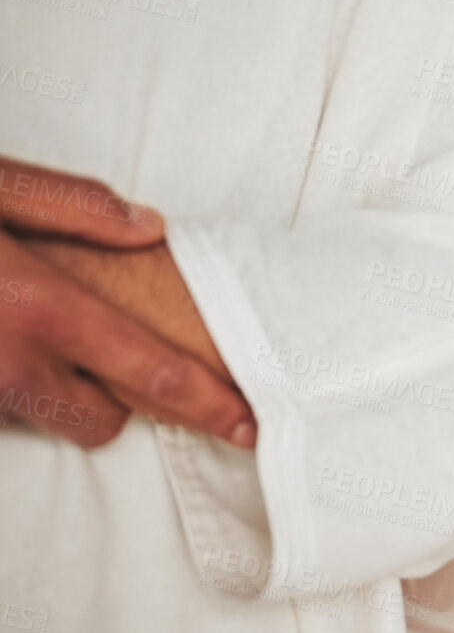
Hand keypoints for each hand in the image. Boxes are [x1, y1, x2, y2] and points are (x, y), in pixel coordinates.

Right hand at [0, 157, 255, 447]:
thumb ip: (71, 207)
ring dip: (53, 395)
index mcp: (41, 310)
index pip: (156, 373)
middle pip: (103, 422)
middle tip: (104, 353)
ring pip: (46, 420)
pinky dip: (5, 389)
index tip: (249, 425)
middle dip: (119, 401)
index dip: (211, 406)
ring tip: (24, 334)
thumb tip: (149, 226)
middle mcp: (9, 370)